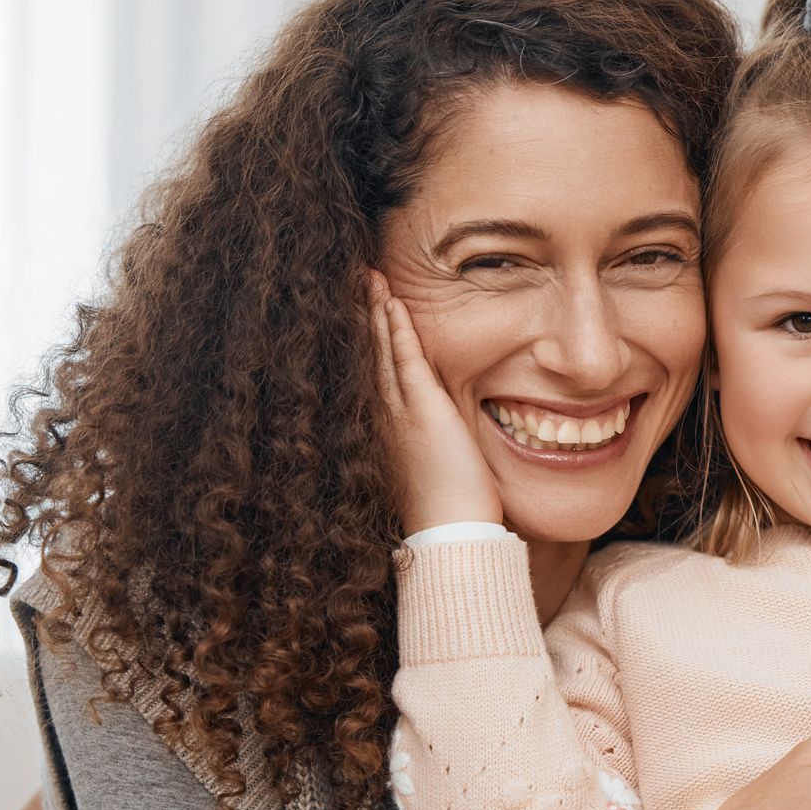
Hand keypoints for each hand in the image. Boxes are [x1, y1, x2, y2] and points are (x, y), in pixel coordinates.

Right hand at [368, 271, 501, 533]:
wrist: (448, 530)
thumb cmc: (448, 507)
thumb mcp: (435, 464)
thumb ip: (434, 440)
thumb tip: (446, 433)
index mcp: (391, 427)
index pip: (380, 370)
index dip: (374, 337)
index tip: (369, 308)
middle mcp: (388, 415)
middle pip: (374, 353)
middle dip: (369, 314)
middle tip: (362, 280)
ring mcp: (402, 411)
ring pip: (385, 350)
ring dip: (379, 312)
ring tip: (371, 279)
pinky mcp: (423, 410)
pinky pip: (406, 361)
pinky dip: (398, 331)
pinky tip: (393, 305)